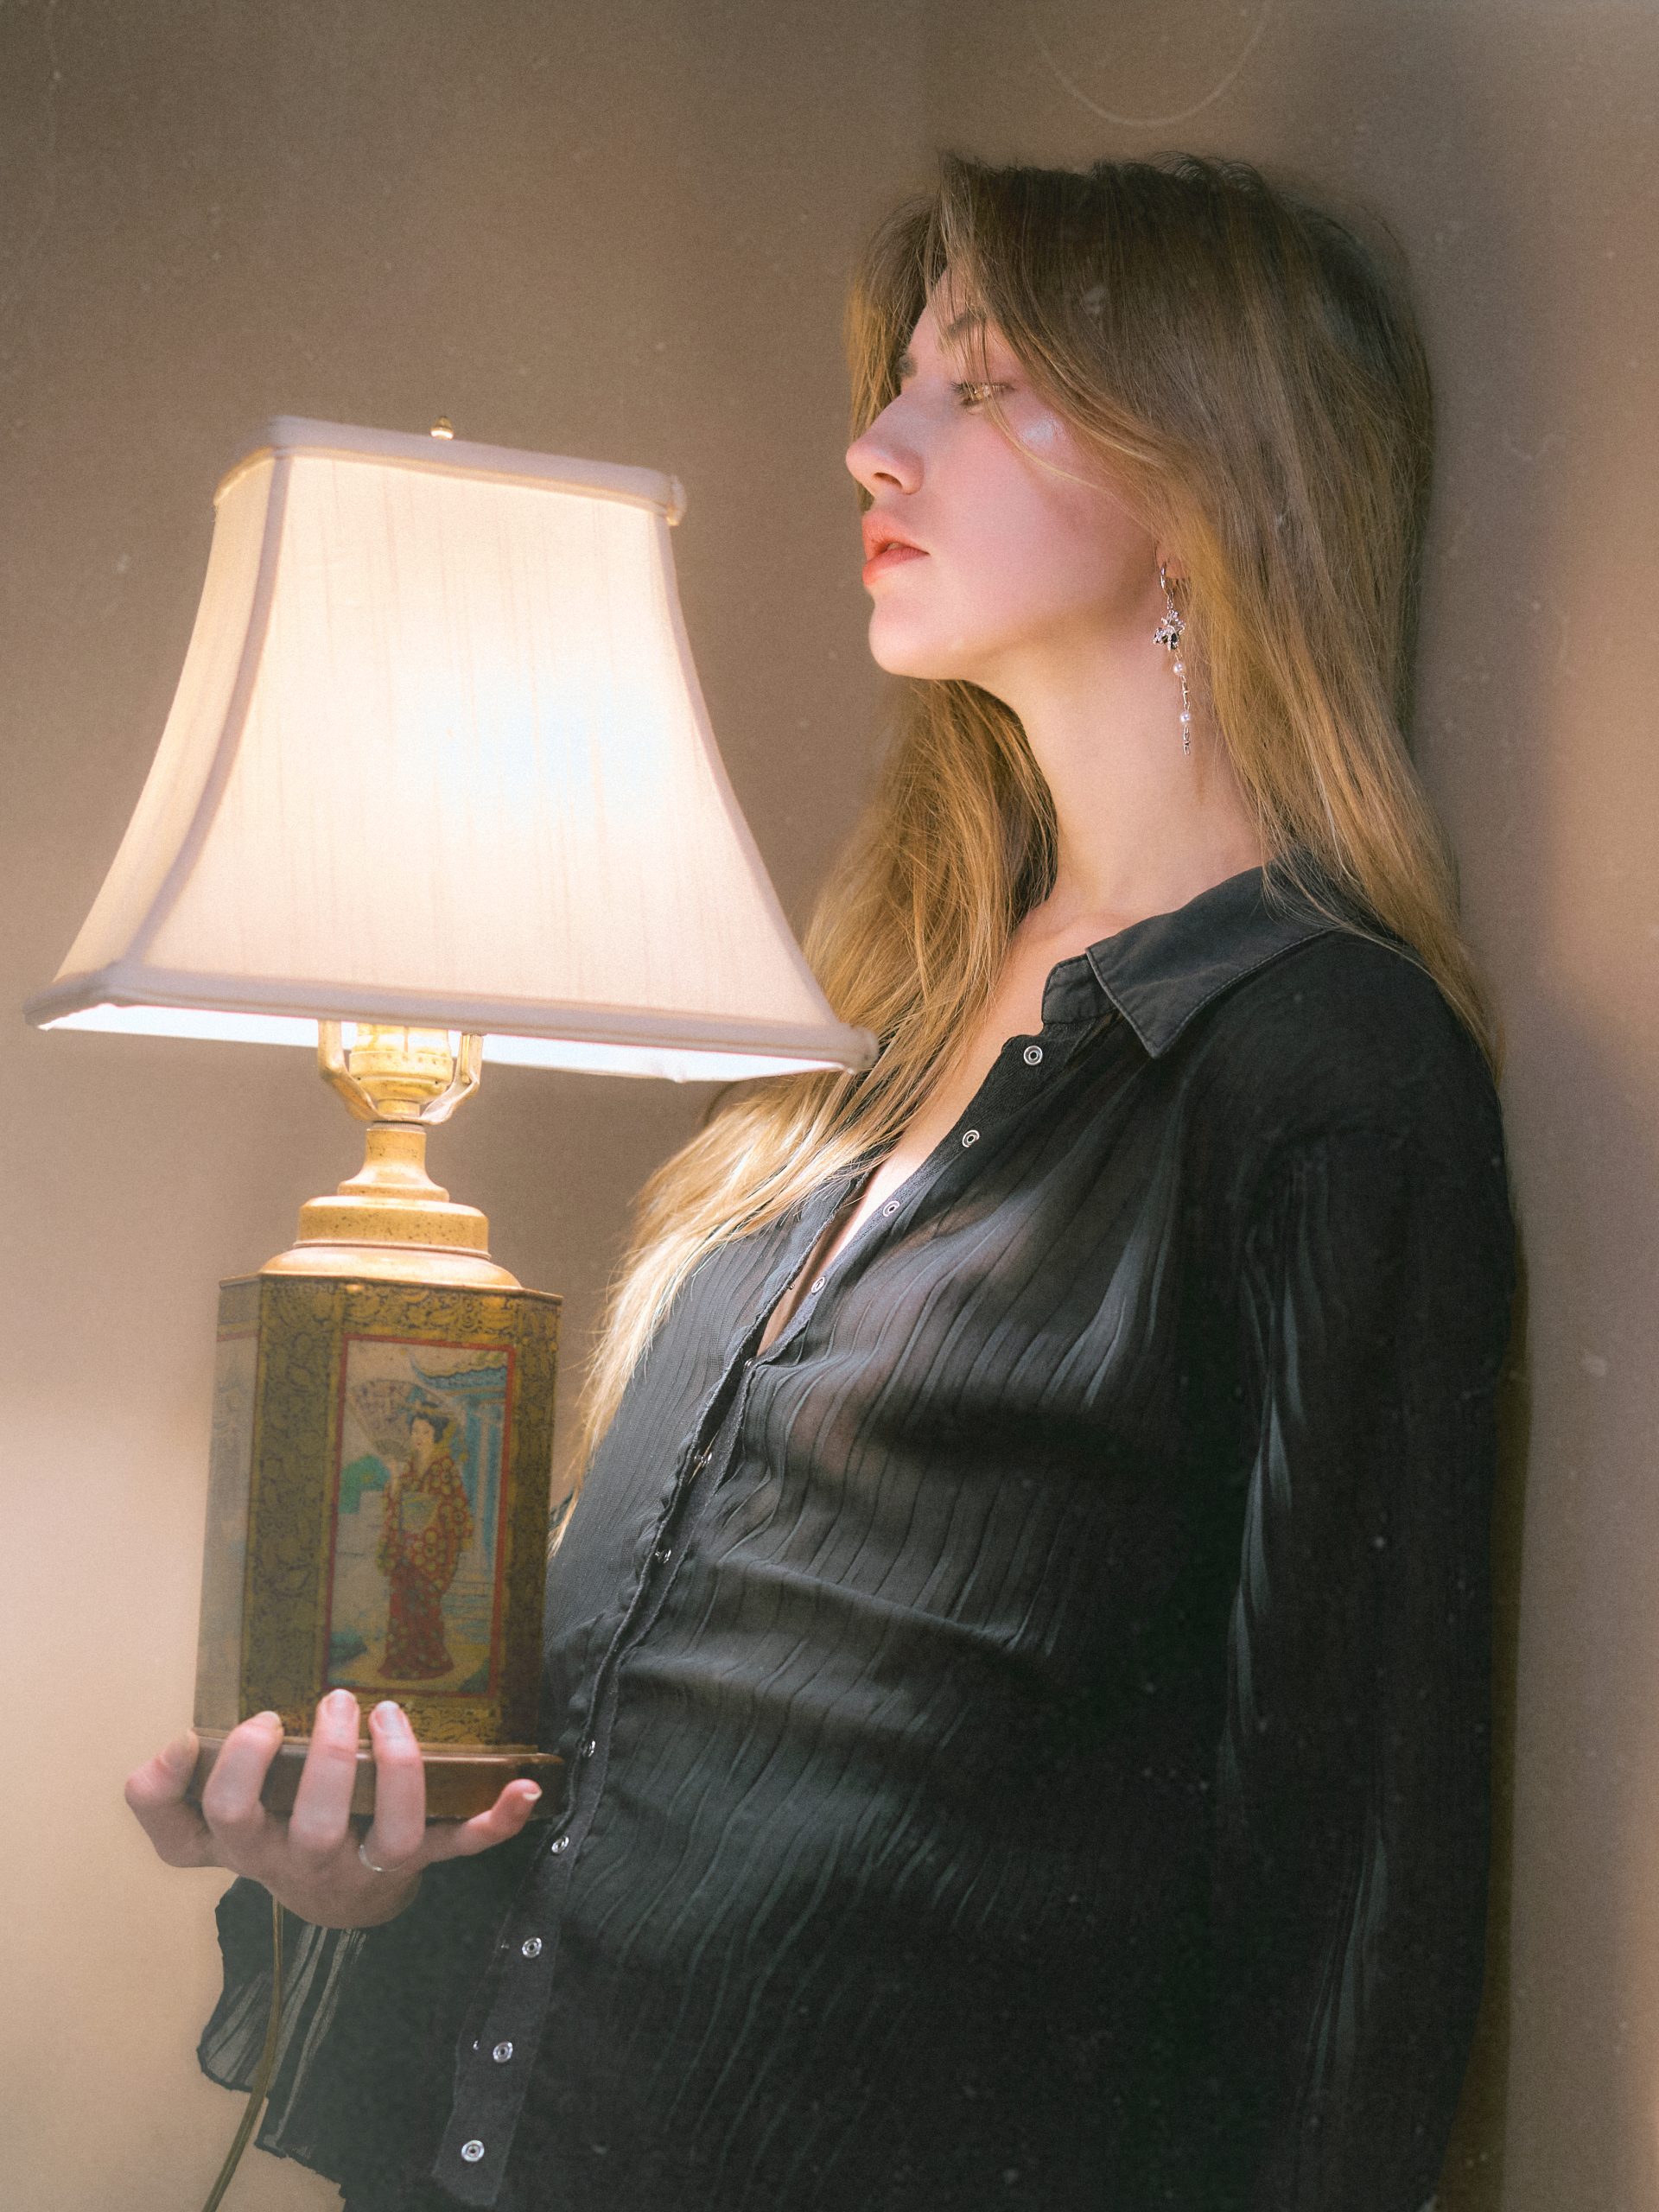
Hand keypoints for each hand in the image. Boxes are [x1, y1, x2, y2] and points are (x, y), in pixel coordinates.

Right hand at [124, 1687, 542, 1928]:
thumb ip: (163, 1800)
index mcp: (252, 1846)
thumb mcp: (205, 1827)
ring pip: (393, 1838)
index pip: (221, 1821)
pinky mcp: (425, 1861)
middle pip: (314, 1826)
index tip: (254, 1720)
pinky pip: (466, 1847)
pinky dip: (499, 1820)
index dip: (233, 1770)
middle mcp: (311, 1863)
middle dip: (325, 1758)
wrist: (333, 1901)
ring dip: (400, 1773)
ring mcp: (372, 1867)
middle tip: (334, 1699)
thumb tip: (166, 1752)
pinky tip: (528, 1788)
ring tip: (390, 1714)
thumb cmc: (269, 1837)